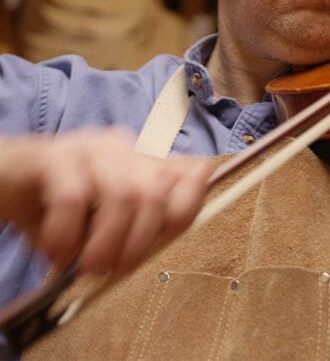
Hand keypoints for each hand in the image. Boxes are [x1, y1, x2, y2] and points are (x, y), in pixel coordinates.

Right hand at [0, 128, 211, 276]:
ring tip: (87, 266)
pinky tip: (56, 251)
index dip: (188, 206)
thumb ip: (136, 228)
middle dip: (140, 241)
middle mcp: (124, 148)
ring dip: (107, 242)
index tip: (165, 240)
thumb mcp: (101, 222)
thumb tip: (162, 243)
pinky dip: (68, 234)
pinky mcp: (53, 155)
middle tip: (115, 270)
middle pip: (157, 192)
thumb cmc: (52, 206)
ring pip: (124, 194)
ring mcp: (90, 147)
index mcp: (143, 160)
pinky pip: (74, 197)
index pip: (188, 175)